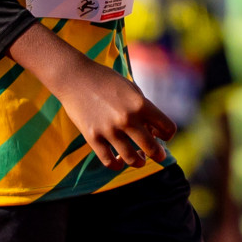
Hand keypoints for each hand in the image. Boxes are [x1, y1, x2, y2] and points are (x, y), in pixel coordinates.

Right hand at [57, 57, 176, 169]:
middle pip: (152, 148)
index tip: (161, 135)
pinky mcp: (92, 137)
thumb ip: (143, 108)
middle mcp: (127, 118)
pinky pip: (109, 161)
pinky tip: (119, 161)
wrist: (74, 77)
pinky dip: (117, 165)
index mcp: (140, 104)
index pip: (167, 128)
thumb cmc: (105, 80)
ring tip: (139, 159)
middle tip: (159, 156)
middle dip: (159, 154)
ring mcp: (109, 130)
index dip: (167, 134)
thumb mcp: (130, 88)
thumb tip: (153, 130)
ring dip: (139, 162)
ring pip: (132, 159)